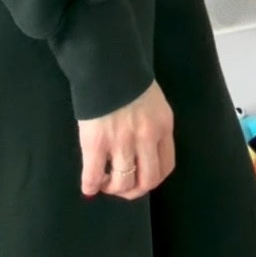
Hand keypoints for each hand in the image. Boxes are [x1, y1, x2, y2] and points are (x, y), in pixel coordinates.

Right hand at [78, 81, 174, 199]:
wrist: (107, 65)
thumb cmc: (130, 81)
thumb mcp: (154, 104)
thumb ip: (153, 127)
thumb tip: (142, 152)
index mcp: (163, 127)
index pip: (166, 166)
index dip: (153, 179)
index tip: (141, 179)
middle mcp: (146, 138)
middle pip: (147, 181)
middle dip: (133, 191)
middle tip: (121, 187)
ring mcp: (121, 142)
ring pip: (122, 183)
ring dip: (112, 188)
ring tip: (105, 182)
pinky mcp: (96, 143)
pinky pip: (94, 176)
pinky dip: (91, 186)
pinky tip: (89, 186)